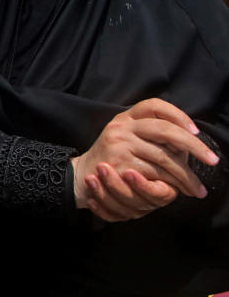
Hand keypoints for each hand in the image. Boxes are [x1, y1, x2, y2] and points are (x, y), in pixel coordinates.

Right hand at [73, 98, 218, 221]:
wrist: (83, 177)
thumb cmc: (112, 158)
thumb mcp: (124, 136)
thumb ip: (150, 134)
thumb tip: (189, 143)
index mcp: (125, 118)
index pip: (154, 106)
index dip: (178, 115)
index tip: (195, 132)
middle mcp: (122, 127)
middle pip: (165, 130)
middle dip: (194, 146)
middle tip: (212, 160)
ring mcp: (121, 145)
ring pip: (165, 157)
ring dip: (186, 175)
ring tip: (197, 187)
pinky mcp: (121, 165)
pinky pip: (155, 174)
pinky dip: (171, 183)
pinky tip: (180, 190)